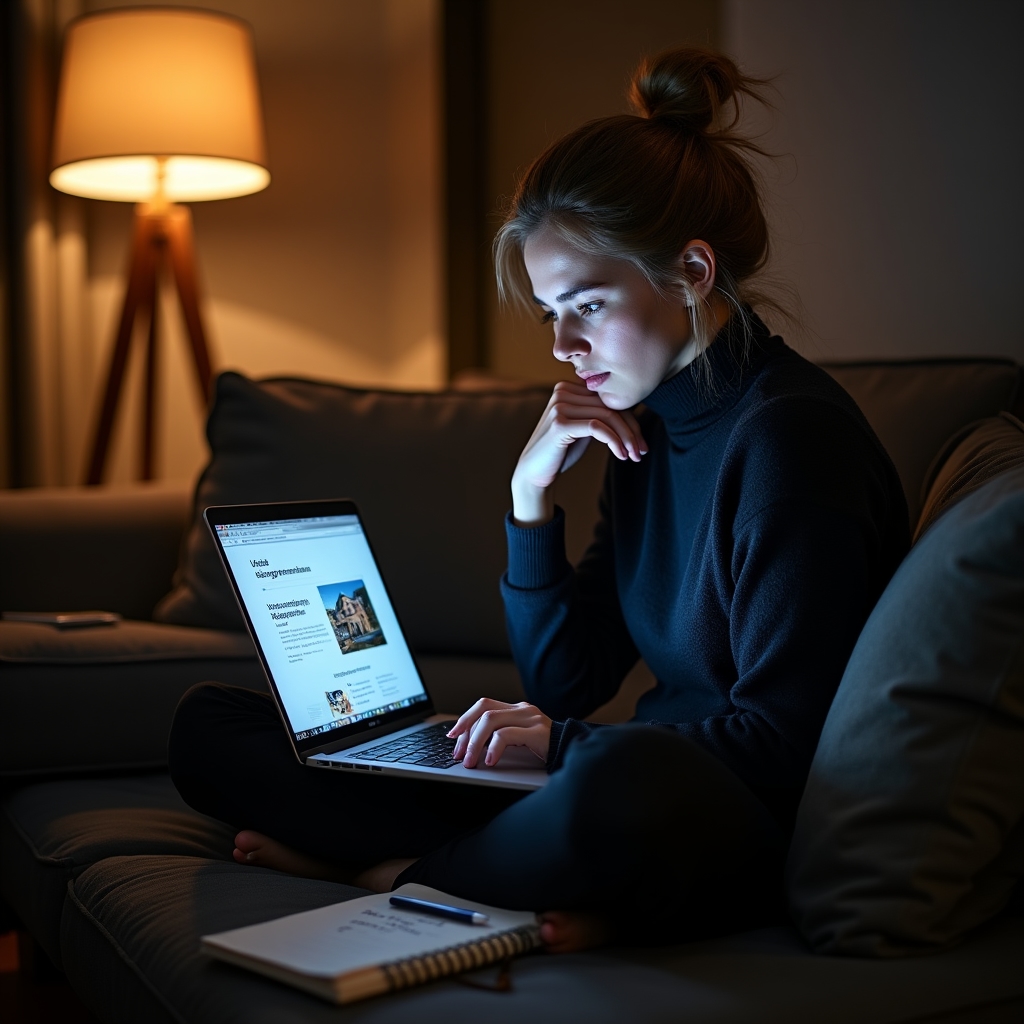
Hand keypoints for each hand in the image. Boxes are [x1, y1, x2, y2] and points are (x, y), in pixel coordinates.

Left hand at [447, 698, 551, 768]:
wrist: (574, 751)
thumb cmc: (545, 749)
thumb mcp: (520, 739)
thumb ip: (501, 736)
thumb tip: (472, 747)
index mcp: (516, 708)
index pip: (484, 705)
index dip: (465, 719)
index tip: (453, 736)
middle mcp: (522, 709)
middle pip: (484, 710)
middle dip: (466, 731)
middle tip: (458, 752)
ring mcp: (530, 718)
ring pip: (491, 720)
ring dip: (475, 742)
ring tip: (470, 760)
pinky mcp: (537, 732)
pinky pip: (507, 735)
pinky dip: (493, 748)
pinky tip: (490, 761)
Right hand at [511, 381, 646, 524]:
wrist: (535, 471)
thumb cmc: (561, 451)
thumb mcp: (583, 428)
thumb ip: (599, 415)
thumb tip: (634, 410)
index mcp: (568, 388)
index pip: (608, 399)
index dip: (630, 419)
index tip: (640, 442)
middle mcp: (562, 392)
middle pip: (610, 406)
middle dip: (631, 430)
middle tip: (641, 451)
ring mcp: (560, 406)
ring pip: (607, 416)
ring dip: (626, 438)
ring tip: (634, 455)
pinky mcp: (560, 423)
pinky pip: (597, 427)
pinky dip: (613, 441)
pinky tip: (621, 455)